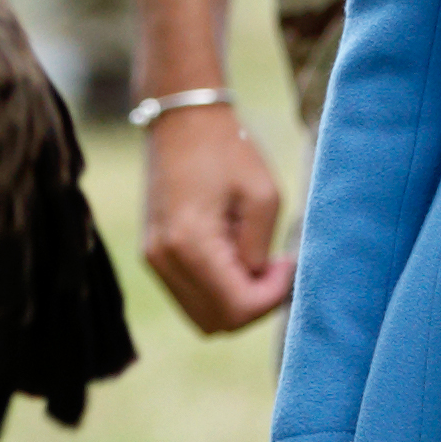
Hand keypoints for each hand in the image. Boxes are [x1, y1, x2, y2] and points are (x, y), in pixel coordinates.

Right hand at [142, 105, 291, 333]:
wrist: (182, 118)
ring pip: (201, 315)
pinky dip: (216, 290)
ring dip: (234, 300)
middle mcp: (163, 259)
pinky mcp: (153, 253)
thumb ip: (261, 251)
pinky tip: (233, 256)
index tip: (287, 263)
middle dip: (254, 305)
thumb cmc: (228, 148)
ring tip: (254, 260)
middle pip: (217, 323)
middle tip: (274, 267)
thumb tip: (257, 281)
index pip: (237, 308)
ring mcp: (153, 258)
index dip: (272, 297)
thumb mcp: (263, 195)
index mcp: (190, 244)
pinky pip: (189, 295)